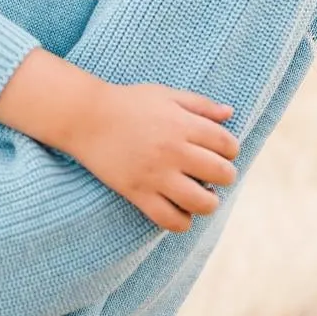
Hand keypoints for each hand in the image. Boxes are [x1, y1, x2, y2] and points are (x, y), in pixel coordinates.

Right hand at [68, 84, 238, 232]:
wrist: (85, 117)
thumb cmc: (127, 103)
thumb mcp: (165, 94)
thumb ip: (200, 104)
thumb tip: (229, 114)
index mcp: (183, 124)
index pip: (228, 145)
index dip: (230, 151)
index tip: (220, 152)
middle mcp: (174, 151)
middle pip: (223, 174)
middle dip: (224, 176)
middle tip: (210, 175)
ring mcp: (156, 175)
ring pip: (203, 203)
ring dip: (208, 202)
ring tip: (200, 195)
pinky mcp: (138, 193)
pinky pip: (171, 220)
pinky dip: (182, 221)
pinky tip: (179, 210)